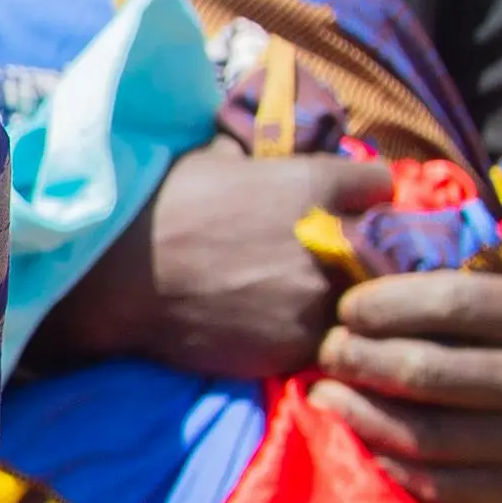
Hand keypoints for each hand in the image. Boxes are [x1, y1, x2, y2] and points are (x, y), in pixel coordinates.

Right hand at [32, 152, 382, 381]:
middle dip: (361, 253)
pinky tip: (274, 326)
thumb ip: (263, 159)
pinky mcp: (294, 348)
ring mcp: (317, 302)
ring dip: (339, 301)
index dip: (361, 197)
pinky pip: (323, 342)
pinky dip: (307, 337)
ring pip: (360, 304)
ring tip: (297, 299)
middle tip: (327, 259)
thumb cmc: (160, 205)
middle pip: (384, 252)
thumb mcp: (217, 157)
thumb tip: (272, 154)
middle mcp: (333, 243)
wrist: (118, 276)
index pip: (381, 187)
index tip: (343, 206)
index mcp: (318, 185)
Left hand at [312, 256, 501, 502]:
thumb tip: (387, 239)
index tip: (347, 306)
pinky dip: (390, 460)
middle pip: (429, 373)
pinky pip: (442, 483)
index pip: (453, 303)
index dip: (387, 304)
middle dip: (361, 358)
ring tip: (325, 391)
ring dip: (361, 413)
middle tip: (326, 349)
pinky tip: (361, 434)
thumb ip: (475, 255)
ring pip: (426, 435)